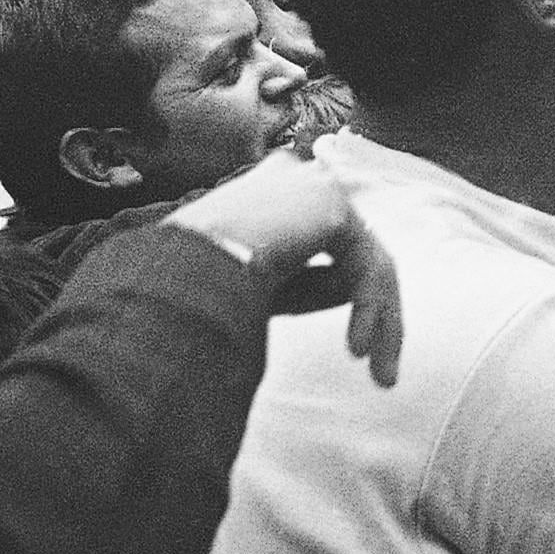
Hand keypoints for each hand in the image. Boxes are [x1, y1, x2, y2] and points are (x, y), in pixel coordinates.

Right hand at [170, 149, 404, 386]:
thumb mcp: (256, 287)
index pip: (322, 241)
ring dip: (380, 319)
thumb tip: (347, 288)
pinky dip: (371, 309)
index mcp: (267, 193)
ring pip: (368, 259)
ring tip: (378, 374)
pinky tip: (357, 348)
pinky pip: (368, 264)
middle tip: (383, 373)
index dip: (335, 294)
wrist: (171, 280)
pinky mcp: (331, 205)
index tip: (356, 348)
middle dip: (375, 310)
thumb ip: (301, 280)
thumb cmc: (192, 291)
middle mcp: (294, 179)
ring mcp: (314, 186)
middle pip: (355, 248)